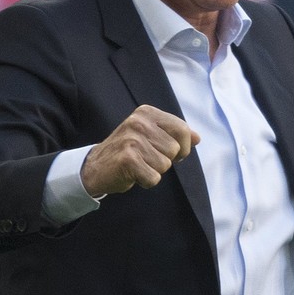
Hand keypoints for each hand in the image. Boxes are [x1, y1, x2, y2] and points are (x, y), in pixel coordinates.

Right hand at [80, 105, 199, 195]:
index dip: (181, 147)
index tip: (167, 151)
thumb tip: (198, 138)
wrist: (95, 167)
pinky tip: (132, 174)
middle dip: (165, 160)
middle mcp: (138, 122)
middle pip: (174, 149)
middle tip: (145, 158)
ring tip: (138, 165)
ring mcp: (132, 140)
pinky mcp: (127, 159)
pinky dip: (145, 181)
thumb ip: (175, 134)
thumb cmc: (127, 152)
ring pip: (165, 165)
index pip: (182, 130)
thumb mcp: (151, 135)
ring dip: (154, 170)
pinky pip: (153, 178)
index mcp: (146, 113)